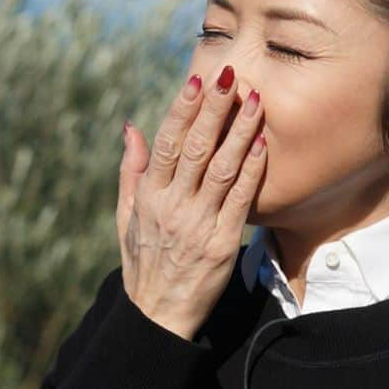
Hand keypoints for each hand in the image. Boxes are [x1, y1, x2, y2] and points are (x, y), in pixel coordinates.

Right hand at [116, 64, 266, 340]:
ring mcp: (198, 224)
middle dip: (215, 109)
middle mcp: (172, 207)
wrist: (159, 313)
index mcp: (148, 197)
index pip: (166, 144)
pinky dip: (252, 170)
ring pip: (222, 169)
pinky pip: (241, 199)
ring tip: (255, 99)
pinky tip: (262, 143)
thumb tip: (131, 127)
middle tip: (232, 75)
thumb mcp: (126, 215)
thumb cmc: (142, 260)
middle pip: (196, 149)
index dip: (182, 111)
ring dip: (240, 131)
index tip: (196, 82)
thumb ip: (131, 170)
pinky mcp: (222, 243)